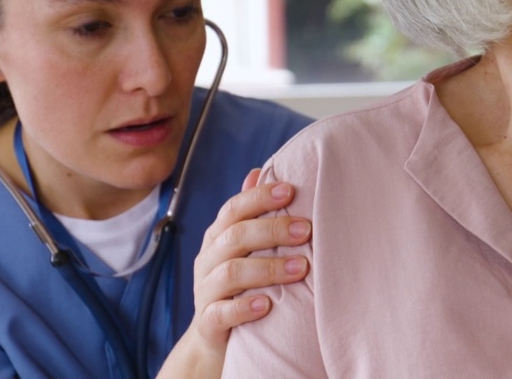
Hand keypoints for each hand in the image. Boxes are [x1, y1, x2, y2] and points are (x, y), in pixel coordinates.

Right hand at [189, 168, 311, 350]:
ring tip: (301, 268)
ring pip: (230, 273)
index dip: (259, 197)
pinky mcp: (208, 323)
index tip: (291, 190)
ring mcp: (205, 291)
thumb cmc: (240, 285)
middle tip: (306, 230)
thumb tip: (259, 171)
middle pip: (235, 237)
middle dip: (272, 230)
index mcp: (218, 237)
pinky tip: (267, 305)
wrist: (215, 339)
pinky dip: (243, 308)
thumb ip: (250, 214)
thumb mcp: (243, 249)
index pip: (234, 209)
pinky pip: (221, 313)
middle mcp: (208, 260)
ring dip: (268, 268)